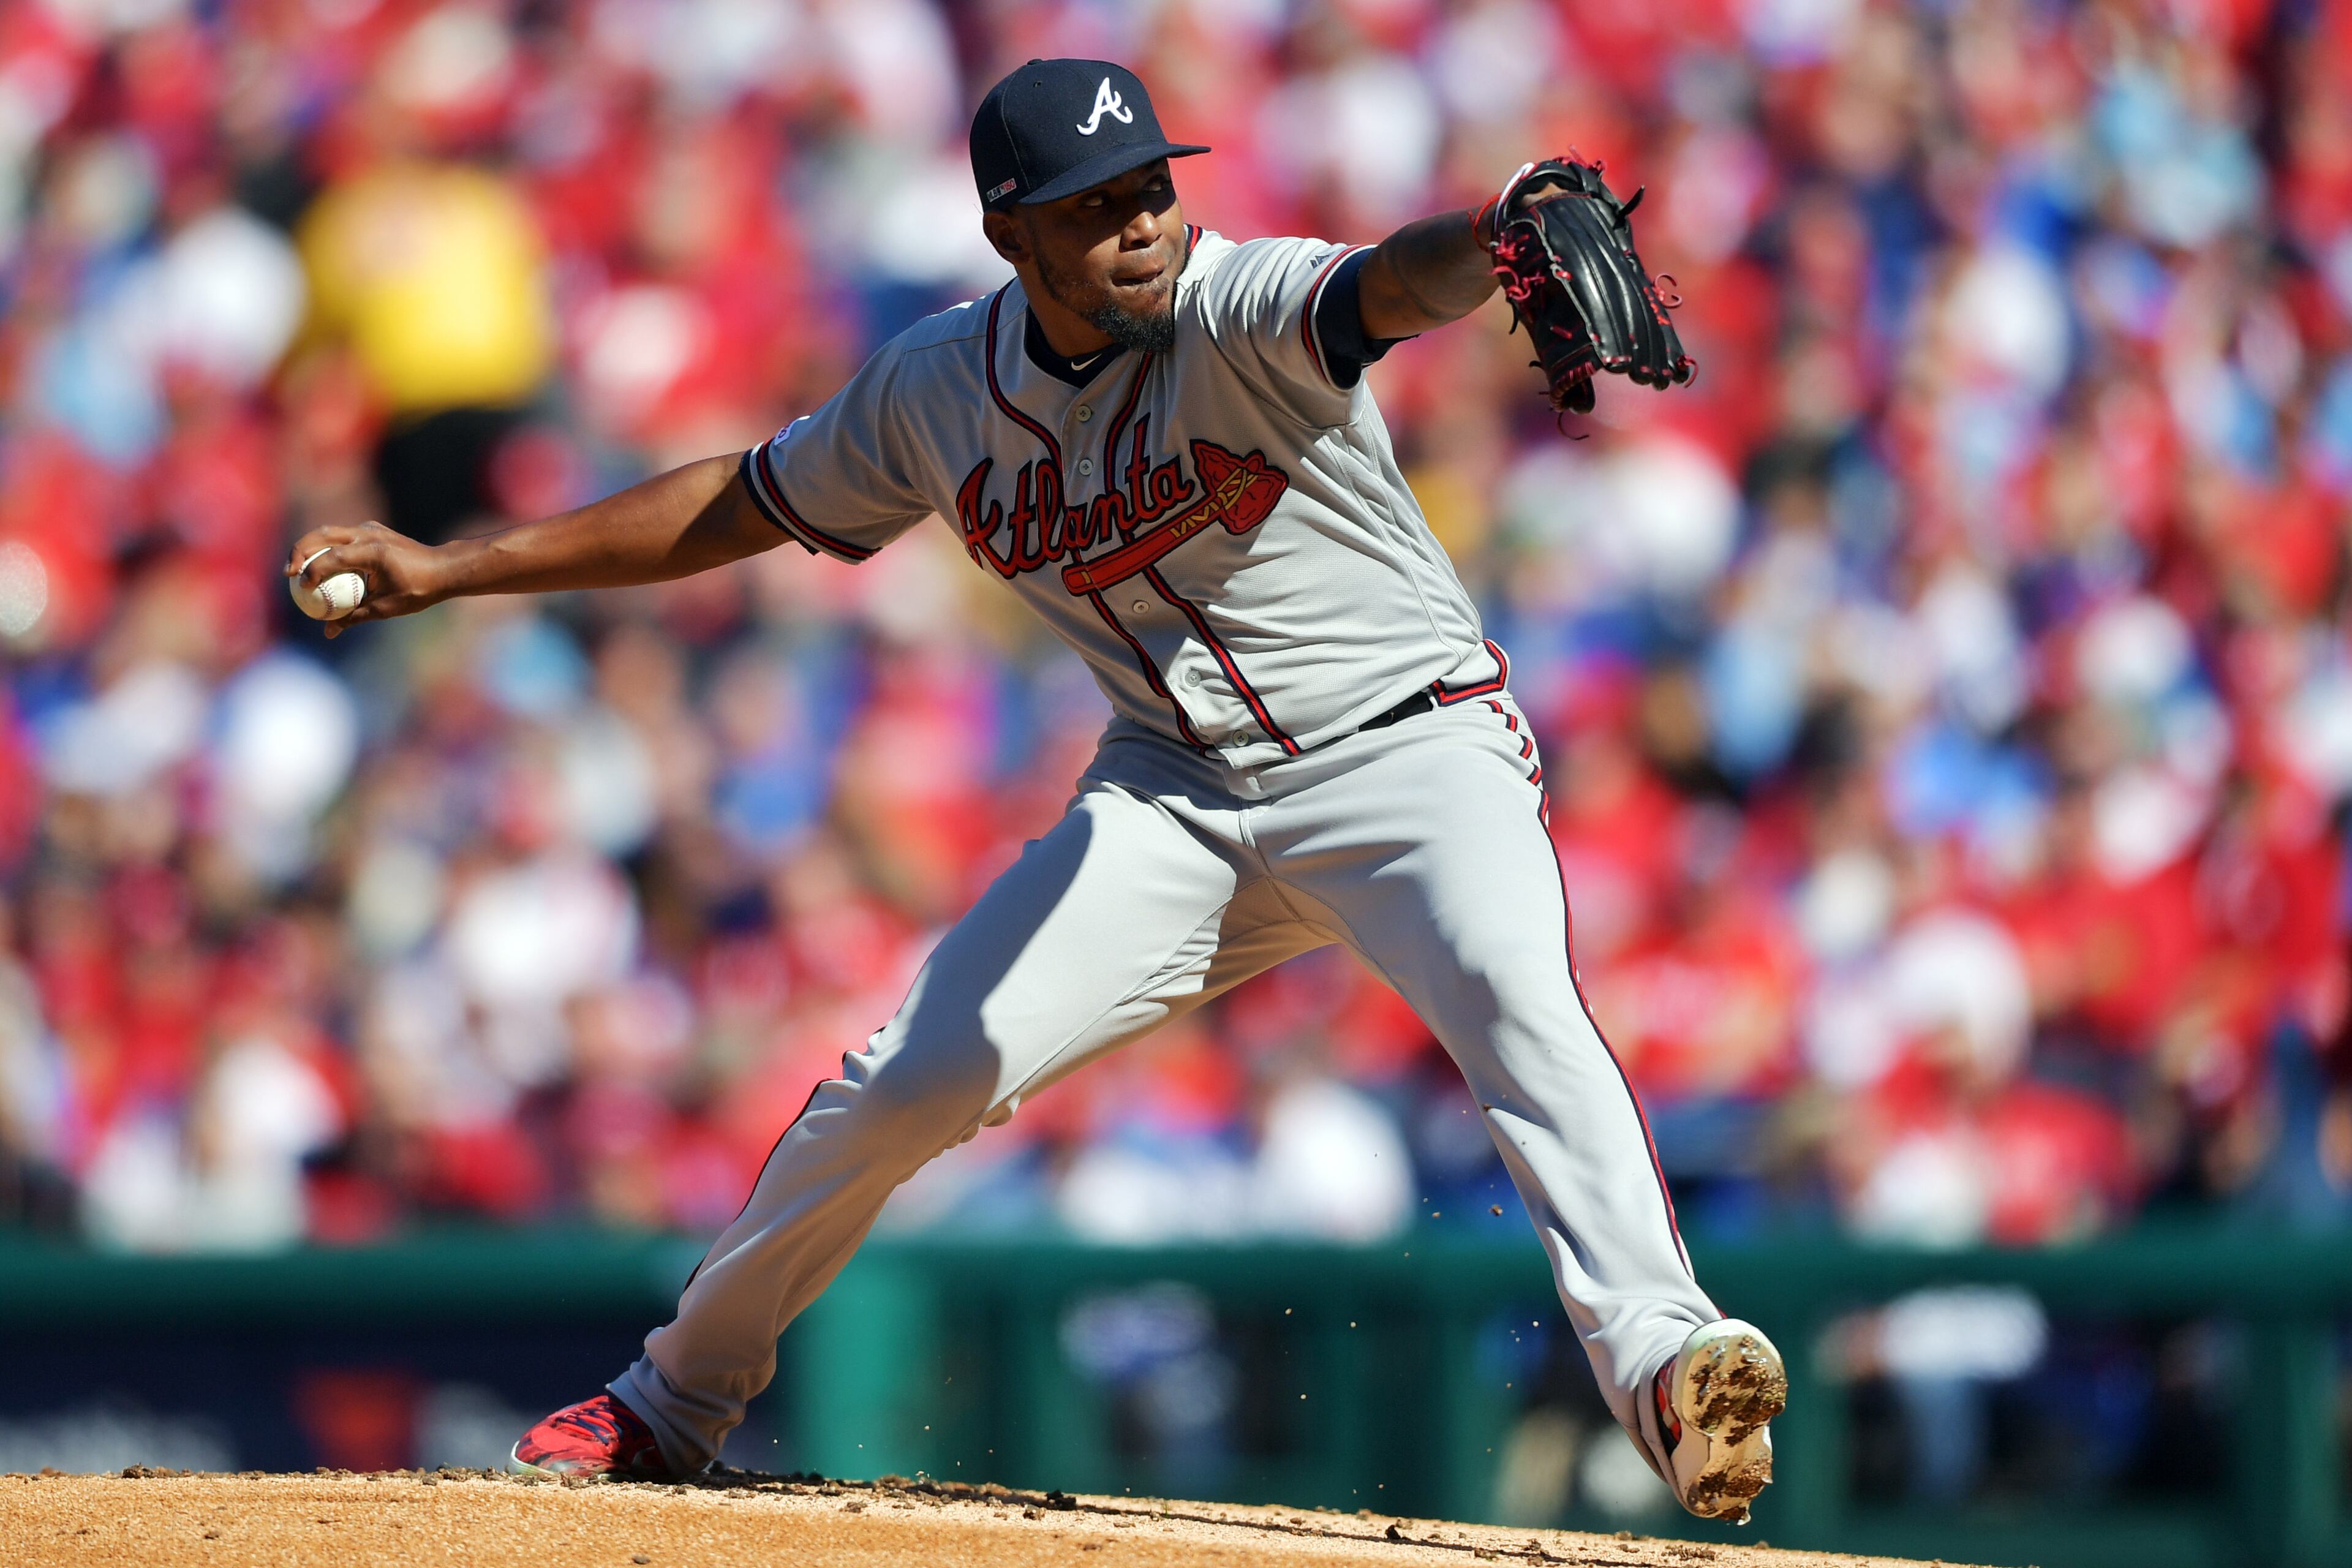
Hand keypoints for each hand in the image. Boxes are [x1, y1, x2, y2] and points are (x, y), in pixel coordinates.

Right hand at [282, 520, 450, 638]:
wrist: (444, 568)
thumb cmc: (419, 590)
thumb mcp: (387, 607)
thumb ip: (354, 617)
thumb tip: (328, 632)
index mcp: (374, 552)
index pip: (333, 558)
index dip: (313, 572)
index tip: (301, 589)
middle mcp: (369, 534)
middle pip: (322, 535)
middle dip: (299, 552)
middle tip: (288, 574)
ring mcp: (370, 528)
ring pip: (329, 531)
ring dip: (309, 547)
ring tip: (296, 568)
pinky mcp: (371, 529)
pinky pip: (341, 536)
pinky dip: (325, 547)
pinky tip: (318, 565)